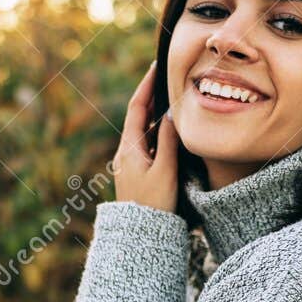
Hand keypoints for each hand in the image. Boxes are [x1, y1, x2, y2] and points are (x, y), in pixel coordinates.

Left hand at [111, 60, 178, 213]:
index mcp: (130, 148)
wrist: (140, 235)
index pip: (138, 108)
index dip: (147, 86)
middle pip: (141, 117)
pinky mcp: (140, 174)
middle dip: (154, 97)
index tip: (156, 66)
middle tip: (168, 78)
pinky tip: (172, 131)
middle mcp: (127, 153)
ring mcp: (133, 164)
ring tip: (173, 98)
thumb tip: (172, 115)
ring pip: (147, 132)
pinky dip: (161, 133)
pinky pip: (151, 146)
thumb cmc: (154, 204)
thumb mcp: (165, 170)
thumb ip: (170, 141)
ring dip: (159, 115)